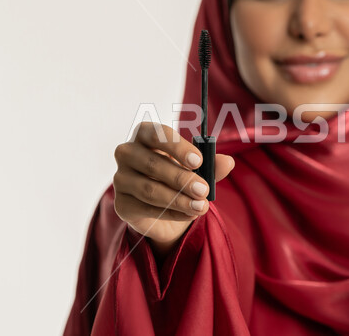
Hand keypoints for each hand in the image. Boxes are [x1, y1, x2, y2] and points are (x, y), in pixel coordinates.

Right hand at [112, 122, 234, 255]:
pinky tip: (189, 214)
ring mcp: (121, 179)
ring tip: (201, 206)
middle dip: (182, 179)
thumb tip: (228, 162)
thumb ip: (211, 164)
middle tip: (204, 190)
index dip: (177, 147)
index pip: (156, 134)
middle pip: (152, 164)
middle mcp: (127, 153)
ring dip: (179, 200)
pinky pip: (147, 209)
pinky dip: (172, 213)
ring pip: (149, 190)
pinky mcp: (122, 204)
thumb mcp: (198, 168)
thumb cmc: (179, 175)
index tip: (199, 161)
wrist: (165, 207)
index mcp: (145, 134)